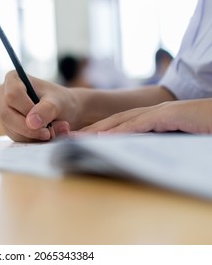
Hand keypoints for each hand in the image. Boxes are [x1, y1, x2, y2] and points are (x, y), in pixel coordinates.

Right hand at [0, 71, 75, 141]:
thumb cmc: (59, 101)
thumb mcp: (58, 102)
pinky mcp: (8, 126)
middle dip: (28, 128)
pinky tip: (46, 134)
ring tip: (54, 131)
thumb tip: (32, 123)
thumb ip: (46, 109)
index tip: (44, 120)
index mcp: (13, 79)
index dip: (27, 109)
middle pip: (6, 114)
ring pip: (11, 129)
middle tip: (49, 133)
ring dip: (34, 135)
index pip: (12, 95)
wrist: (62, 111)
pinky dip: (32, 139)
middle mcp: (2, 94)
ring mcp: (3, 111)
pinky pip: (16, 137)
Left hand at [80, 99, 211, 133]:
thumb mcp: (173, 140)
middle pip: (114, 121)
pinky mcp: (170, 115)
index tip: (80, 142)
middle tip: (70, 139)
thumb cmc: (203, 128)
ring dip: (100, 130)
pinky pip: (142, 123)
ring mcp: (160, 112)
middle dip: (91, 130)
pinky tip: (108, 137)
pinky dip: (123, 130)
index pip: (118, 126)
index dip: (98, 133)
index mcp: (150, 119)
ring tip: (80, 139)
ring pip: (123, 121)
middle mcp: (151, 113)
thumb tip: (136, 156)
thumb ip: (154, 143)